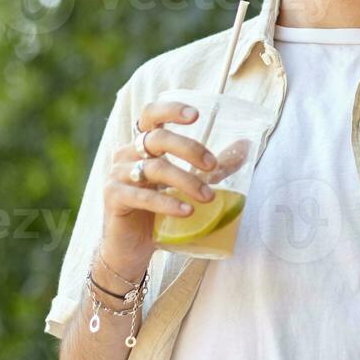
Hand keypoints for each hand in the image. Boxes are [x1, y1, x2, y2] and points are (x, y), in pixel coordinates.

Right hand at [100, 100, 221, 265]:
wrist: (131, 249)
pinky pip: (143, 196)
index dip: (170, 110)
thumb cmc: (159, 213)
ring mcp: (117, 175)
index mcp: (141, 145)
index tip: (196, 115)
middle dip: (189, 149)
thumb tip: (246, 146)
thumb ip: (212, 167)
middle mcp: (126, 154)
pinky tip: (187, 211)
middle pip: (157, 139)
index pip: (151, 115)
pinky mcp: (114, 198)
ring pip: (155, 168)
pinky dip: (168, 202)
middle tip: (212, 166)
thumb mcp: (187, 185)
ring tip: (209, 197)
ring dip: (186, 181)